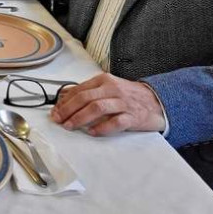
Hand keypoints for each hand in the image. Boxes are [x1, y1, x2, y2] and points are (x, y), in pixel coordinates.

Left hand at [50, 73, 165, 135]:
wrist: (158, 101)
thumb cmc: (128, 96)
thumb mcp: (108, 88)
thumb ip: (88, 92)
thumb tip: (64, 99)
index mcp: (104, 80)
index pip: (79, 89)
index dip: (64, 101)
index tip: (55, 111)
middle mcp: (113, 89)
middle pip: (85, 98)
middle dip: (68, 110)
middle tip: (58, 120)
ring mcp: (123, 103)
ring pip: (97, 108)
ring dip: (80, 118)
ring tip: (70, 126)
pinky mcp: (133, 117)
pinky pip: (116, 122)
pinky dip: (102, 128)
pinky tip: (92, 132)